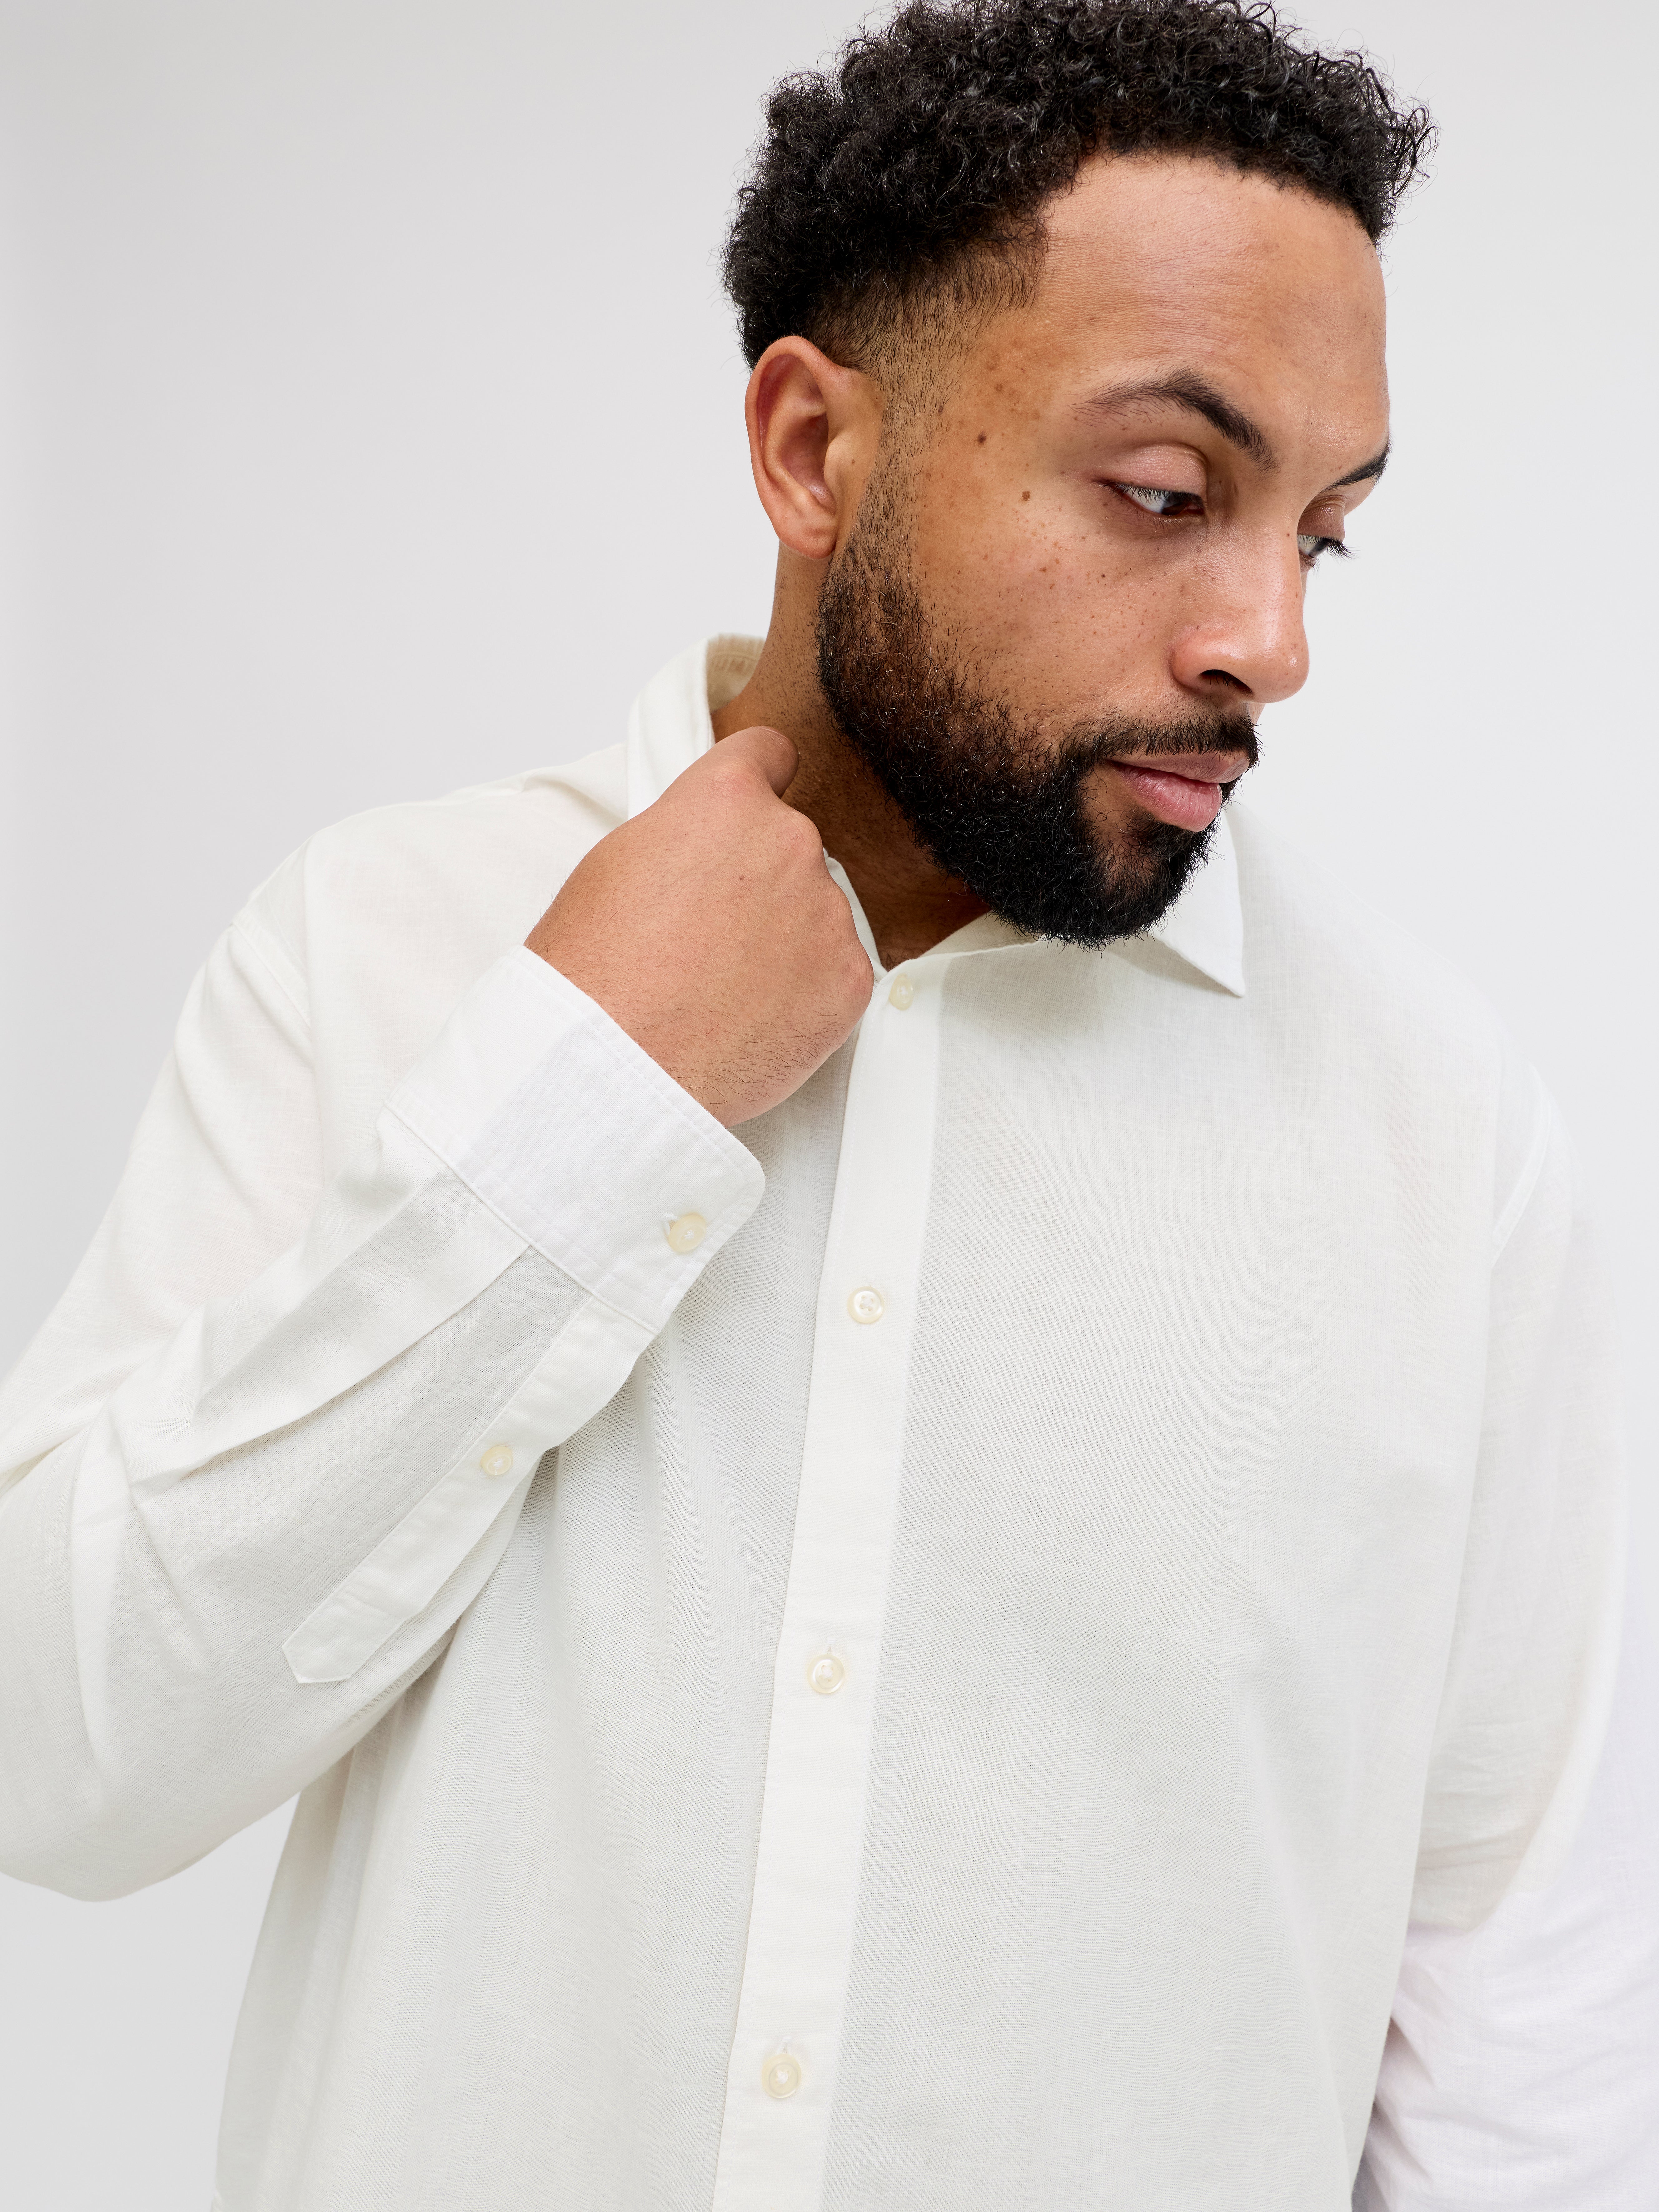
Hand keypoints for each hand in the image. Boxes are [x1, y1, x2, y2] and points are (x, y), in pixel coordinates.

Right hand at [525, 727, 874, 1125]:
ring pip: (815, 913)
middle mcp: (790, 840)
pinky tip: (754, 1017)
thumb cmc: (596, 970)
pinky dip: (804, 993)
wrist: (616, 1065)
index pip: (769, 754)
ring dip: (784, 939)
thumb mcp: (618, 863)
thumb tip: (712, 846)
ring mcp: (827, 911)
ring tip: (724, 987)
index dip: (755, 783)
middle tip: (709, 935)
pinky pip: (835, 972)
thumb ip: (686, 834)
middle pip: (789, 845)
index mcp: (727, 798)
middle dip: (760, 881)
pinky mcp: (851, 979)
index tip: (750, 811)